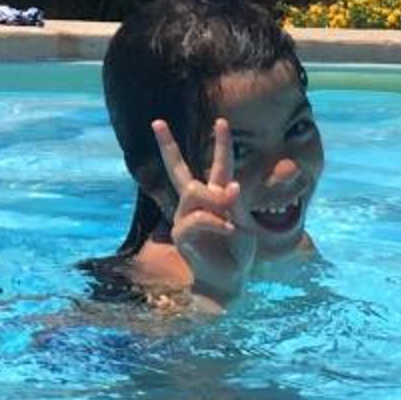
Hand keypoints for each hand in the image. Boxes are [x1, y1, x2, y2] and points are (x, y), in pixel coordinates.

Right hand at [153, 116, 252, 303]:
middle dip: (167, 144)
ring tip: (229, 223)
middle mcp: (196, 202)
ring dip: (216, 203)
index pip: (219, 164)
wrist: (228, 278)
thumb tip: (229, 186)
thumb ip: (234, 202)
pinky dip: (216, 222)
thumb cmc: (237, 250)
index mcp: (217, 195)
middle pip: (177, 167)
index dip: (221, 143)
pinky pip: (198, 217)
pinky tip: (226, 230)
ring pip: (194, 191)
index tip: (221, 121)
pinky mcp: (180, 232)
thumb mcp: (244, 222)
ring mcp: (185, 215)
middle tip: (157, 122)